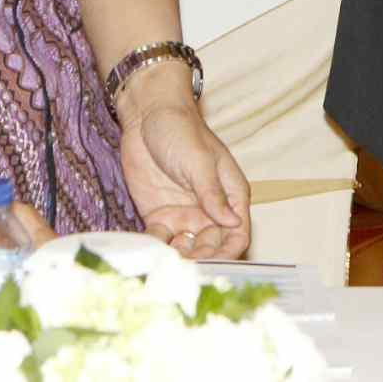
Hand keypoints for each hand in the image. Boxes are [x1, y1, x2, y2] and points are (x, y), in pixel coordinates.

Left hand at [120, 101, 250, 260]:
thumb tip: (232, 222)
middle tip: (185, 266)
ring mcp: (184, 214)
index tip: (215, 264)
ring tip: (166, 261)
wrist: (146, 117)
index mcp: (230, 195)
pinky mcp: (159, 216)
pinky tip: (149, 249)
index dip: (230, 252)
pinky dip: (157, 248)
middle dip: (202, 260)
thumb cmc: (181, 130)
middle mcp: (209, 210)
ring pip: (187, 248)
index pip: (237, 233)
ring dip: (179, 258)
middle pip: (213, 247)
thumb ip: (212, 193)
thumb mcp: (200, 162)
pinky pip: (161, 240)